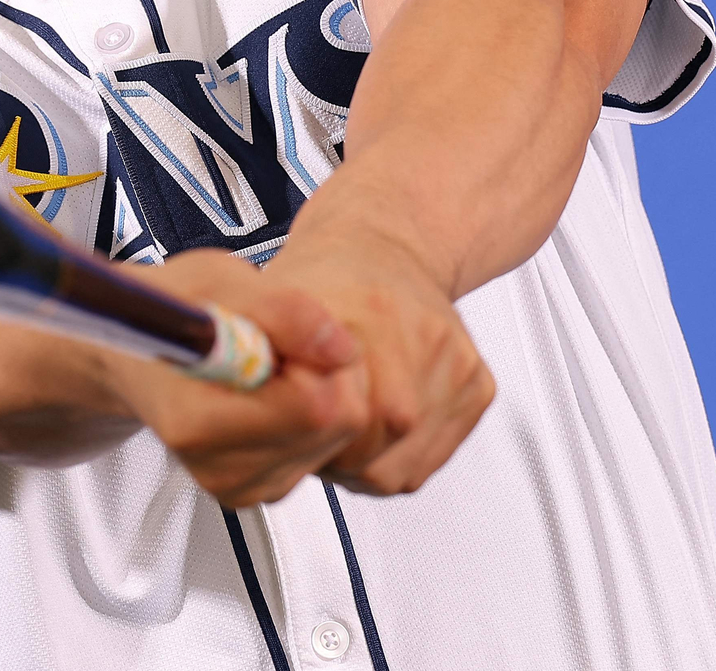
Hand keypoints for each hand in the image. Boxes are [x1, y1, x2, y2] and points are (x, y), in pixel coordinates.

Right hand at [103, 248, 369, 506]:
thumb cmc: (170, 309)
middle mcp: (217, 467)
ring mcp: (240, 484)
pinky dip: (314, 416)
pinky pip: (326, 452)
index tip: (281, 329)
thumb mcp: (219, 279)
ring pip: (338, 440)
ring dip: (322, 392)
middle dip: (325, 372)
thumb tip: (341, 347)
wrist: (135, 350)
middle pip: (334, 425)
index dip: (313, 355)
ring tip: (271, 363)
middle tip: (279, 342)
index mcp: (198, 421)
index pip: (312, 405)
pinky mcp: (260, 489)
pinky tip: (274, 391)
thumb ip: (283, 311)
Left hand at [267, 220, 495, 495]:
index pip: (338, 430)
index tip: (292, 423)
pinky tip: (373, 422)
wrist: (387, 244)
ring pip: (398, 470)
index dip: (305, 438)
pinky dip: (394, 456)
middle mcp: (421, 343)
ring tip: (342, 418)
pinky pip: (425, 463)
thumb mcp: (272, 310)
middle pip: (369, 456)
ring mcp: (455, 366)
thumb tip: (238, 392)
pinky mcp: (478, 388)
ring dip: (362, 460)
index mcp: (368, 320)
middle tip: (312, 424)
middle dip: (332, 454)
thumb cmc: (328, 279)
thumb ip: (256, 355)